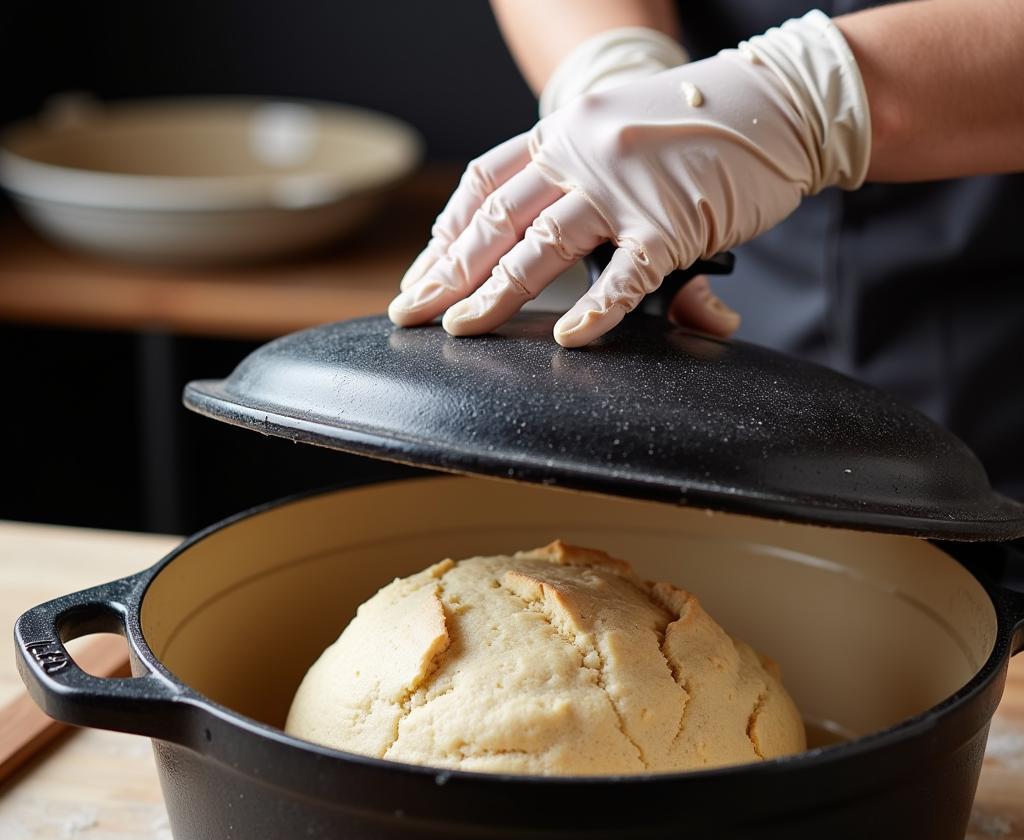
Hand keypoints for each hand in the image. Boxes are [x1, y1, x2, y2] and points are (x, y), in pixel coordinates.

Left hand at [389, 11, 868, 347]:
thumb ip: (593, 212)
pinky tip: (567, 338)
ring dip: (495, 293)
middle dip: (448, 272)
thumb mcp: (626, 147)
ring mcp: (623, 186)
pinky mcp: (671, 220)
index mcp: (563, 131)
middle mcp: (580, 151)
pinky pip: (625, 274)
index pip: (484, 185)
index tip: (422, 274)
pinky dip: (595, 308)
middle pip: (497, 221)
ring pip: (541, 246)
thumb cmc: (696, 128)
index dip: (446, 233)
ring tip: (461, 330)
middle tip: (412, 313)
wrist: (778, 98)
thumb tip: (578, 289)